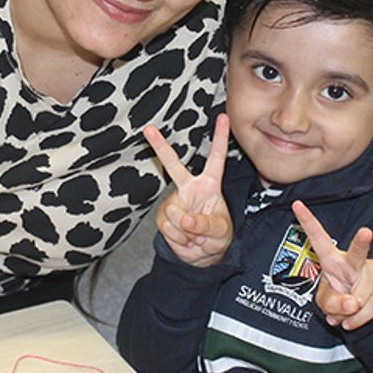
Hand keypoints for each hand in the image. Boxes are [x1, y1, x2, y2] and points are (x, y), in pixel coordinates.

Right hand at [143, 114, 233, 267]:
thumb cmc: (217, 237)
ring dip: (186, 230)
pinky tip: (185, 238)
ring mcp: (175, 201)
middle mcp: (190, 188)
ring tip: (195, 235)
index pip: (216, 157)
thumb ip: (206, 225)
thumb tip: (186, 220)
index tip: (223, 117)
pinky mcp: (163, 216)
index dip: (220, 137)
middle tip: (149, 129)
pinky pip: (167, 225)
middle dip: (159, 146)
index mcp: (210, 184)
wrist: (202, 255)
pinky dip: (177, 236)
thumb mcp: (220, 232)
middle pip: (173, 164)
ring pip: (174, 211)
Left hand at [293, 202, 372, 330]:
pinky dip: (361, 319)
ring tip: (348, 312)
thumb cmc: (339, 299)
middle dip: (361, 242)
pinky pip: (372, 306)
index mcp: (331, 259)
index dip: (307, 221)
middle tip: (365, 232)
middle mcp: (353, 261)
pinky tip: (356, 317)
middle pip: (358, 252)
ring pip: (361, 295)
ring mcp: (372, 271)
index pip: (318, 238)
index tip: (297, 205)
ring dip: (352, 313)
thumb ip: (333, 304)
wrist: (364, 310)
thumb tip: (352, 304)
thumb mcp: (326, 303)